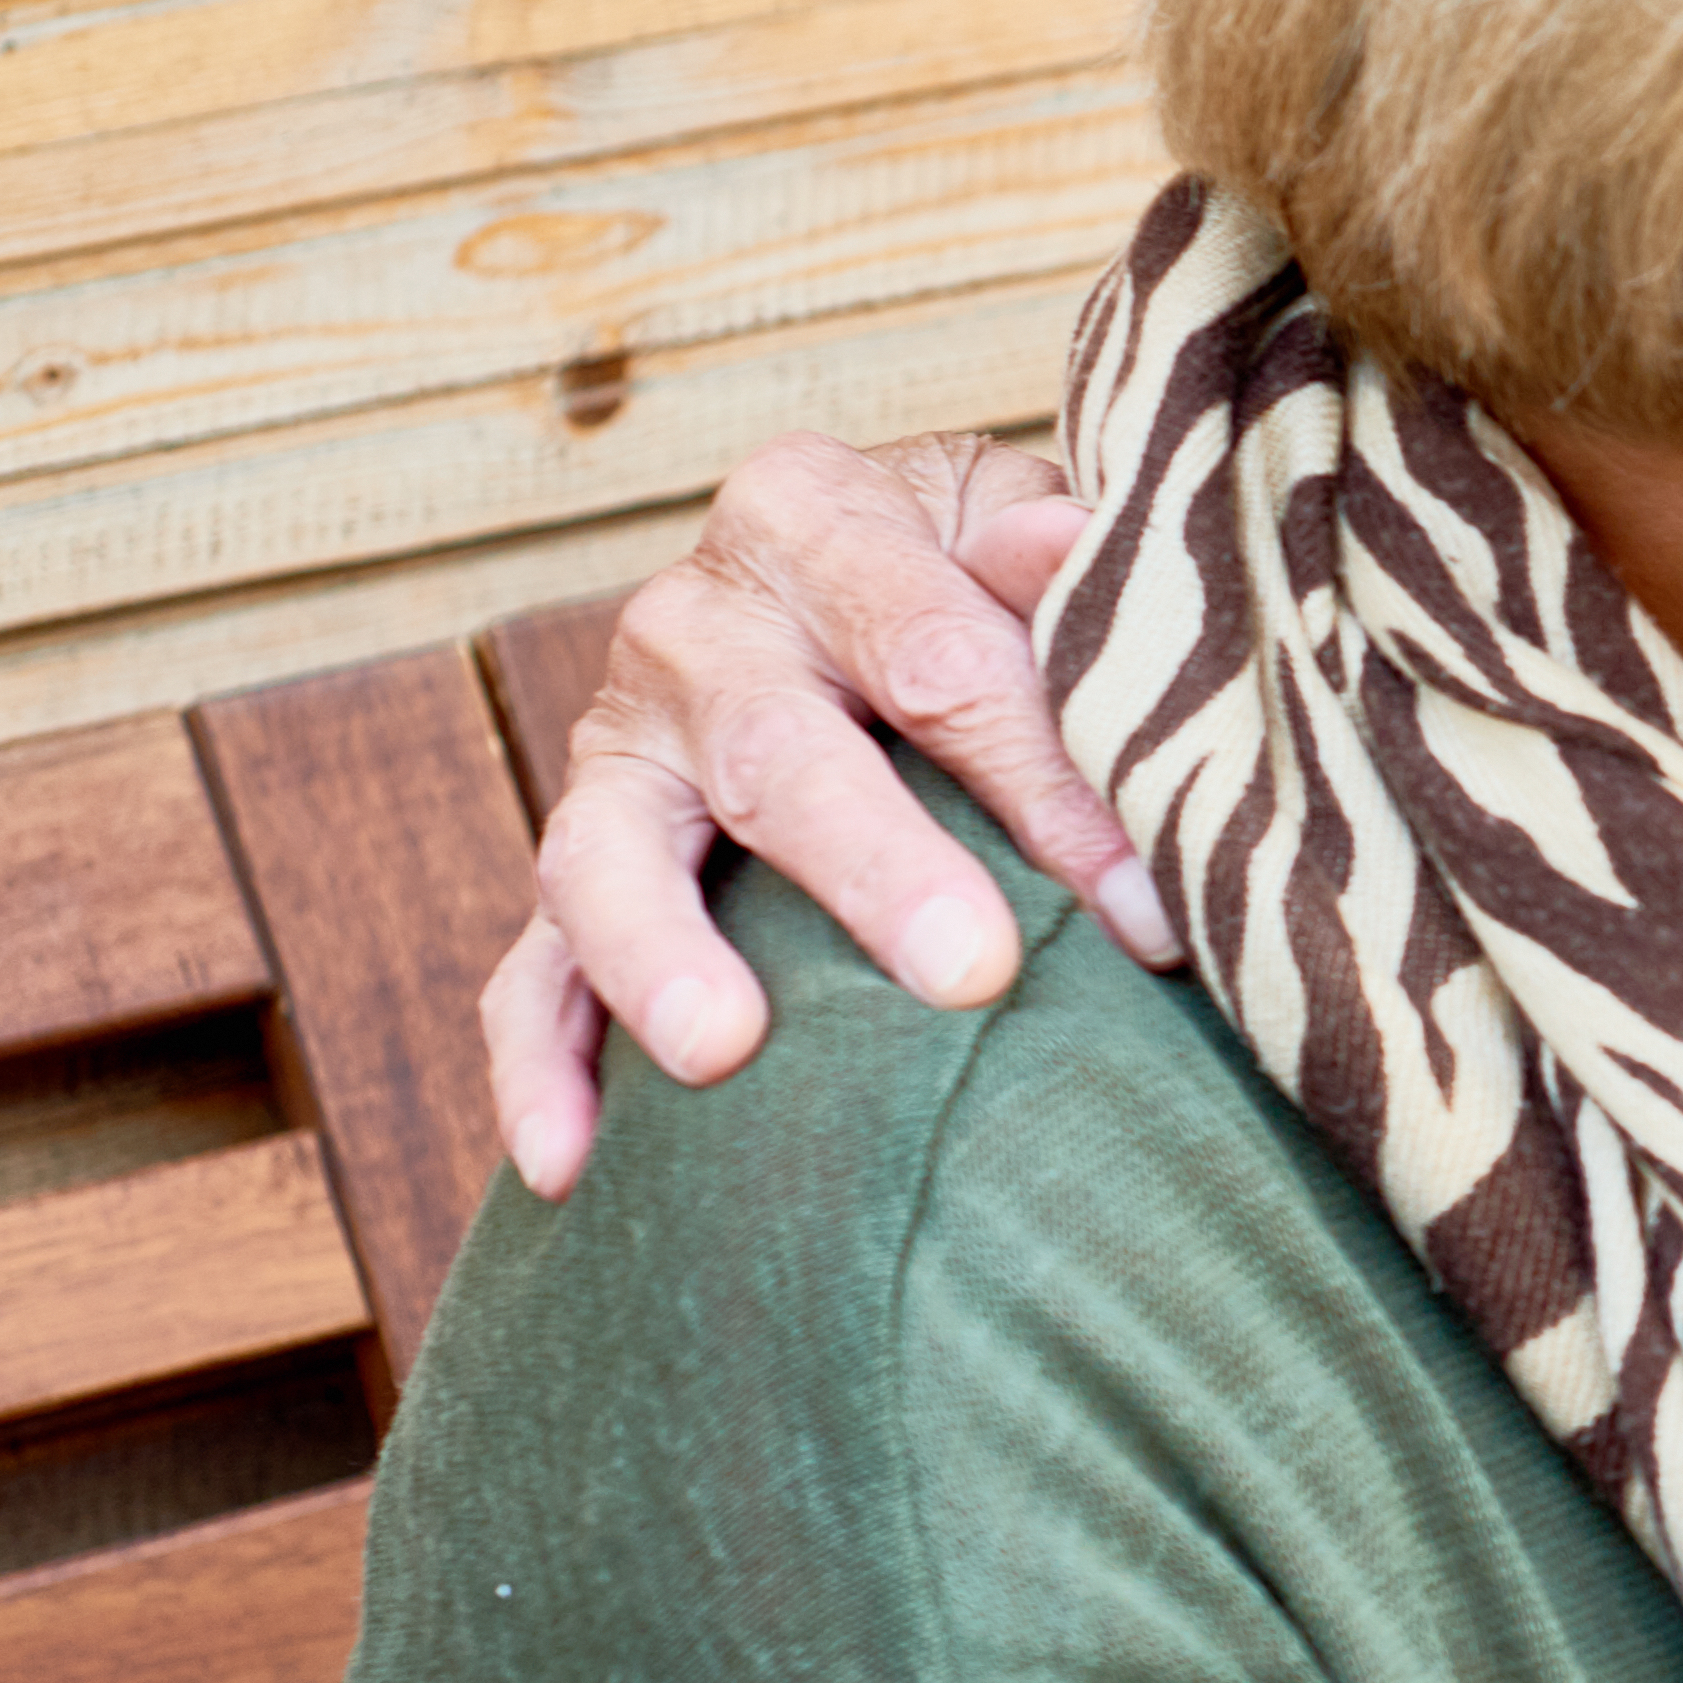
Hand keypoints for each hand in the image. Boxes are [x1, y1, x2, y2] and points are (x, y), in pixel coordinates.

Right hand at [484, 431, 1174, 1197]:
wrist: (868, 563)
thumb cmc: (989, 569)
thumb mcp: (1030, 525)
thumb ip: (1055, 559)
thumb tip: (1062, 546)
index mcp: (811, 517)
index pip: (937, 656)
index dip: (1049, 786)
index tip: (1148, 912)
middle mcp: (692, 623)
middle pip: (779, 755)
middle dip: (878, 868)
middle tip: (967, 972)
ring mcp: (618, 747)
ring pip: (610, 855)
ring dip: (662, 957)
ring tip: (721, 1053)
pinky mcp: (582, 856)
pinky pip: (534, 968)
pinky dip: (541, 1065)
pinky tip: (570, 1166)